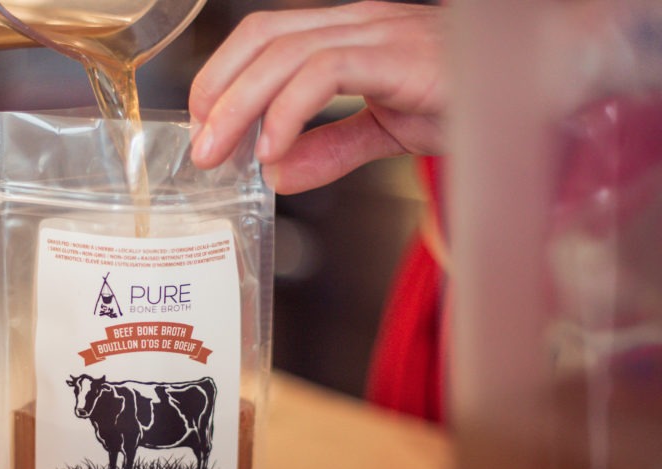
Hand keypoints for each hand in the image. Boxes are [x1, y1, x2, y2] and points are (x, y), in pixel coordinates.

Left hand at [188, 1, 445, 193]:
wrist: (540, 81)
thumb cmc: (467, 96)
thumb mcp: (383, 132)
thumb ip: (330, 149)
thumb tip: (278, 175)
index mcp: (347, 33)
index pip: (264, 36)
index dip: (223, 76)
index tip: (203, 125)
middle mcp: (357, 22)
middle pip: (263, 39)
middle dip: (218, 93)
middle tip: (199, 148)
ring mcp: (378, 32)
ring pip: (285, 53)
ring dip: (241, 106)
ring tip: (221, 152)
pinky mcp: (398, 54)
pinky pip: (325, 72)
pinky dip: (289, 112)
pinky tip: (274, 146)